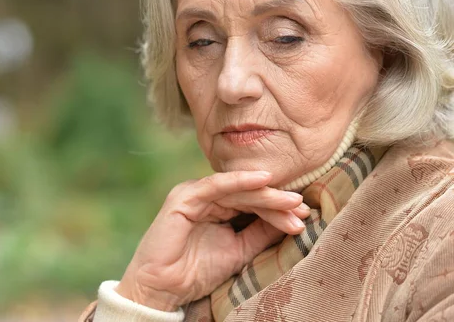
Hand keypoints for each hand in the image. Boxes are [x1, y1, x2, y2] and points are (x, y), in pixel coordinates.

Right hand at [115, 171, 309, 311]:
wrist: (164, 288)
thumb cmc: (196, 272)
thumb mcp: (239, 251)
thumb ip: (260, 233)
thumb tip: (292, 220)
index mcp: (217, 206)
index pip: (252, 202)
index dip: (277, 208)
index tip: (303, 217)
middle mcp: (206, 196)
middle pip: (248, 194)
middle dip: (276, 201)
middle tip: (301, 208)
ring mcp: (194, 193)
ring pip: (237, 190)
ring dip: (266, 195)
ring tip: (292, 203)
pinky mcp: (184, 196)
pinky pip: (216, 185)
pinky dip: (239, 181)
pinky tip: (264, 180)